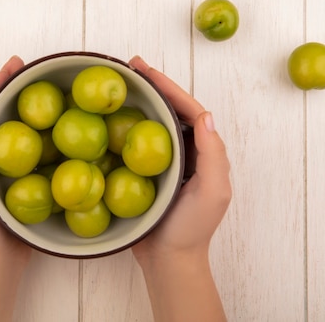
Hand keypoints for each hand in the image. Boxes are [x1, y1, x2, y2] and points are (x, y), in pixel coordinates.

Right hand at [128, 56, 230, 264]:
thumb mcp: (212, 193)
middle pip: (171, 109)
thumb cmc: (192, 229)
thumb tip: (206, 117)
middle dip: (153, 85)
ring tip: (122, 81)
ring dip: (141, 99)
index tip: (147, 71)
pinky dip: (129, 123)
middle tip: (130, 66)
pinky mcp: (149, 171)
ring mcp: (168, 160)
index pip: (190, 110)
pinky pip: (139, 140)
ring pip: (155, 121)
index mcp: (205, 151)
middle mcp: (188, 150)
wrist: (170, 259)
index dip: (170, 87)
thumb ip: (212, 157)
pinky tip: (111, 116)